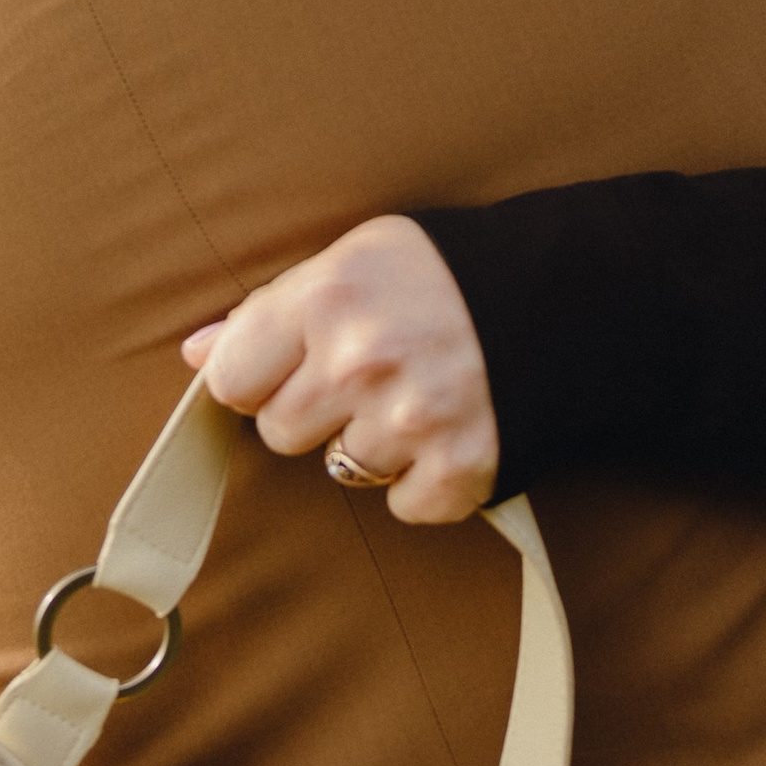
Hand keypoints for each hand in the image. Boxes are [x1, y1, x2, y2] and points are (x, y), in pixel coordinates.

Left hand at [185, 217, 499, 525]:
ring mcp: (413, 419)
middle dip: (317, 410)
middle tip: (370, 374)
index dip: (259, 375)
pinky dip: (425, 480)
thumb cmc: (445, 273)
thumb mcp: (354, 260)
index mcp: (329, 297)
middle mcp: (363, 361)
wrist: (569, 291)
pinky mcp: (461, 467)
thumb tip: (197, 354)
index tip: (295, 362)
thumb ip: (272, 308)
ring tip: (417, 393)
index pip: (232, 379)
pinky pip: (404, 504)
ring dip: (373, 443)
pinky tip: (448, 430)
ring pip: (341, 470)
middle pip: (281, 432)